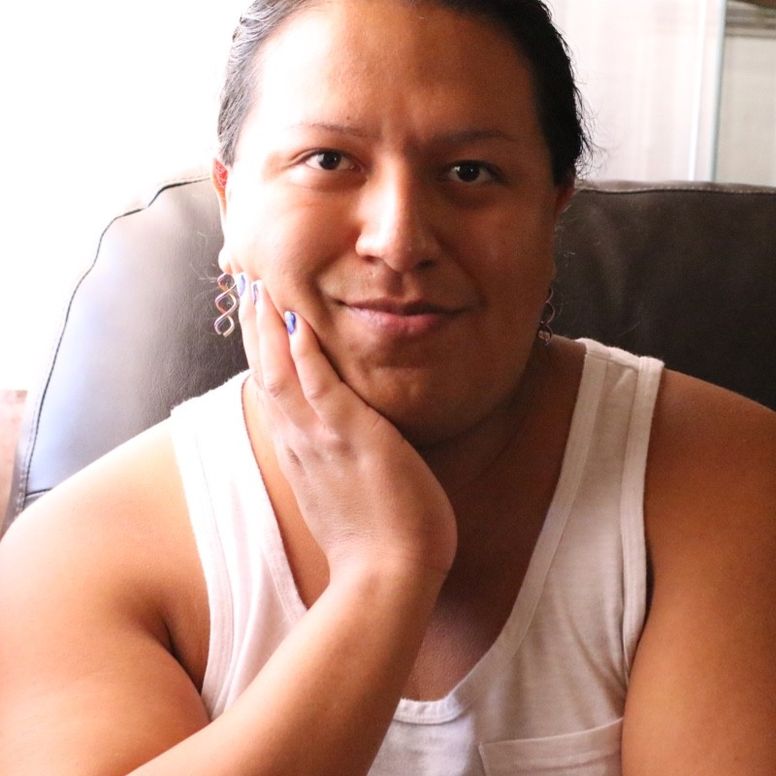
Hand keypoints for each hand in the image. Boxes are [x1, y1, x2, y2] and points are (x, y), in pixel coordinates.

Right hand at [238, 280, 457, 580]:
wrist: (387, 578)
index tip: (256, 318)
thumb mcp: (337, 492)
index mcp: (300, 451)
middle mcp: (300, 441)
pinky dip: (306, 357)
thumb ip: (328, 461)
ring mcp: (322, 439)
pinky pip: (322, 390)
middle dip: (255, 330)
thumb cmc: (371, 540)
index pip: (273, 391)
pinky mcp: (352, 438)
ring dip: (269, 330)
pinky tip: (299, 323)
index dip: (261, 352)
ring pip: (282, 374)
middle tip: (246, 287)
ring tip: (259, 288)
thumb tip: (330, 443)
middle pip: (266, 374)